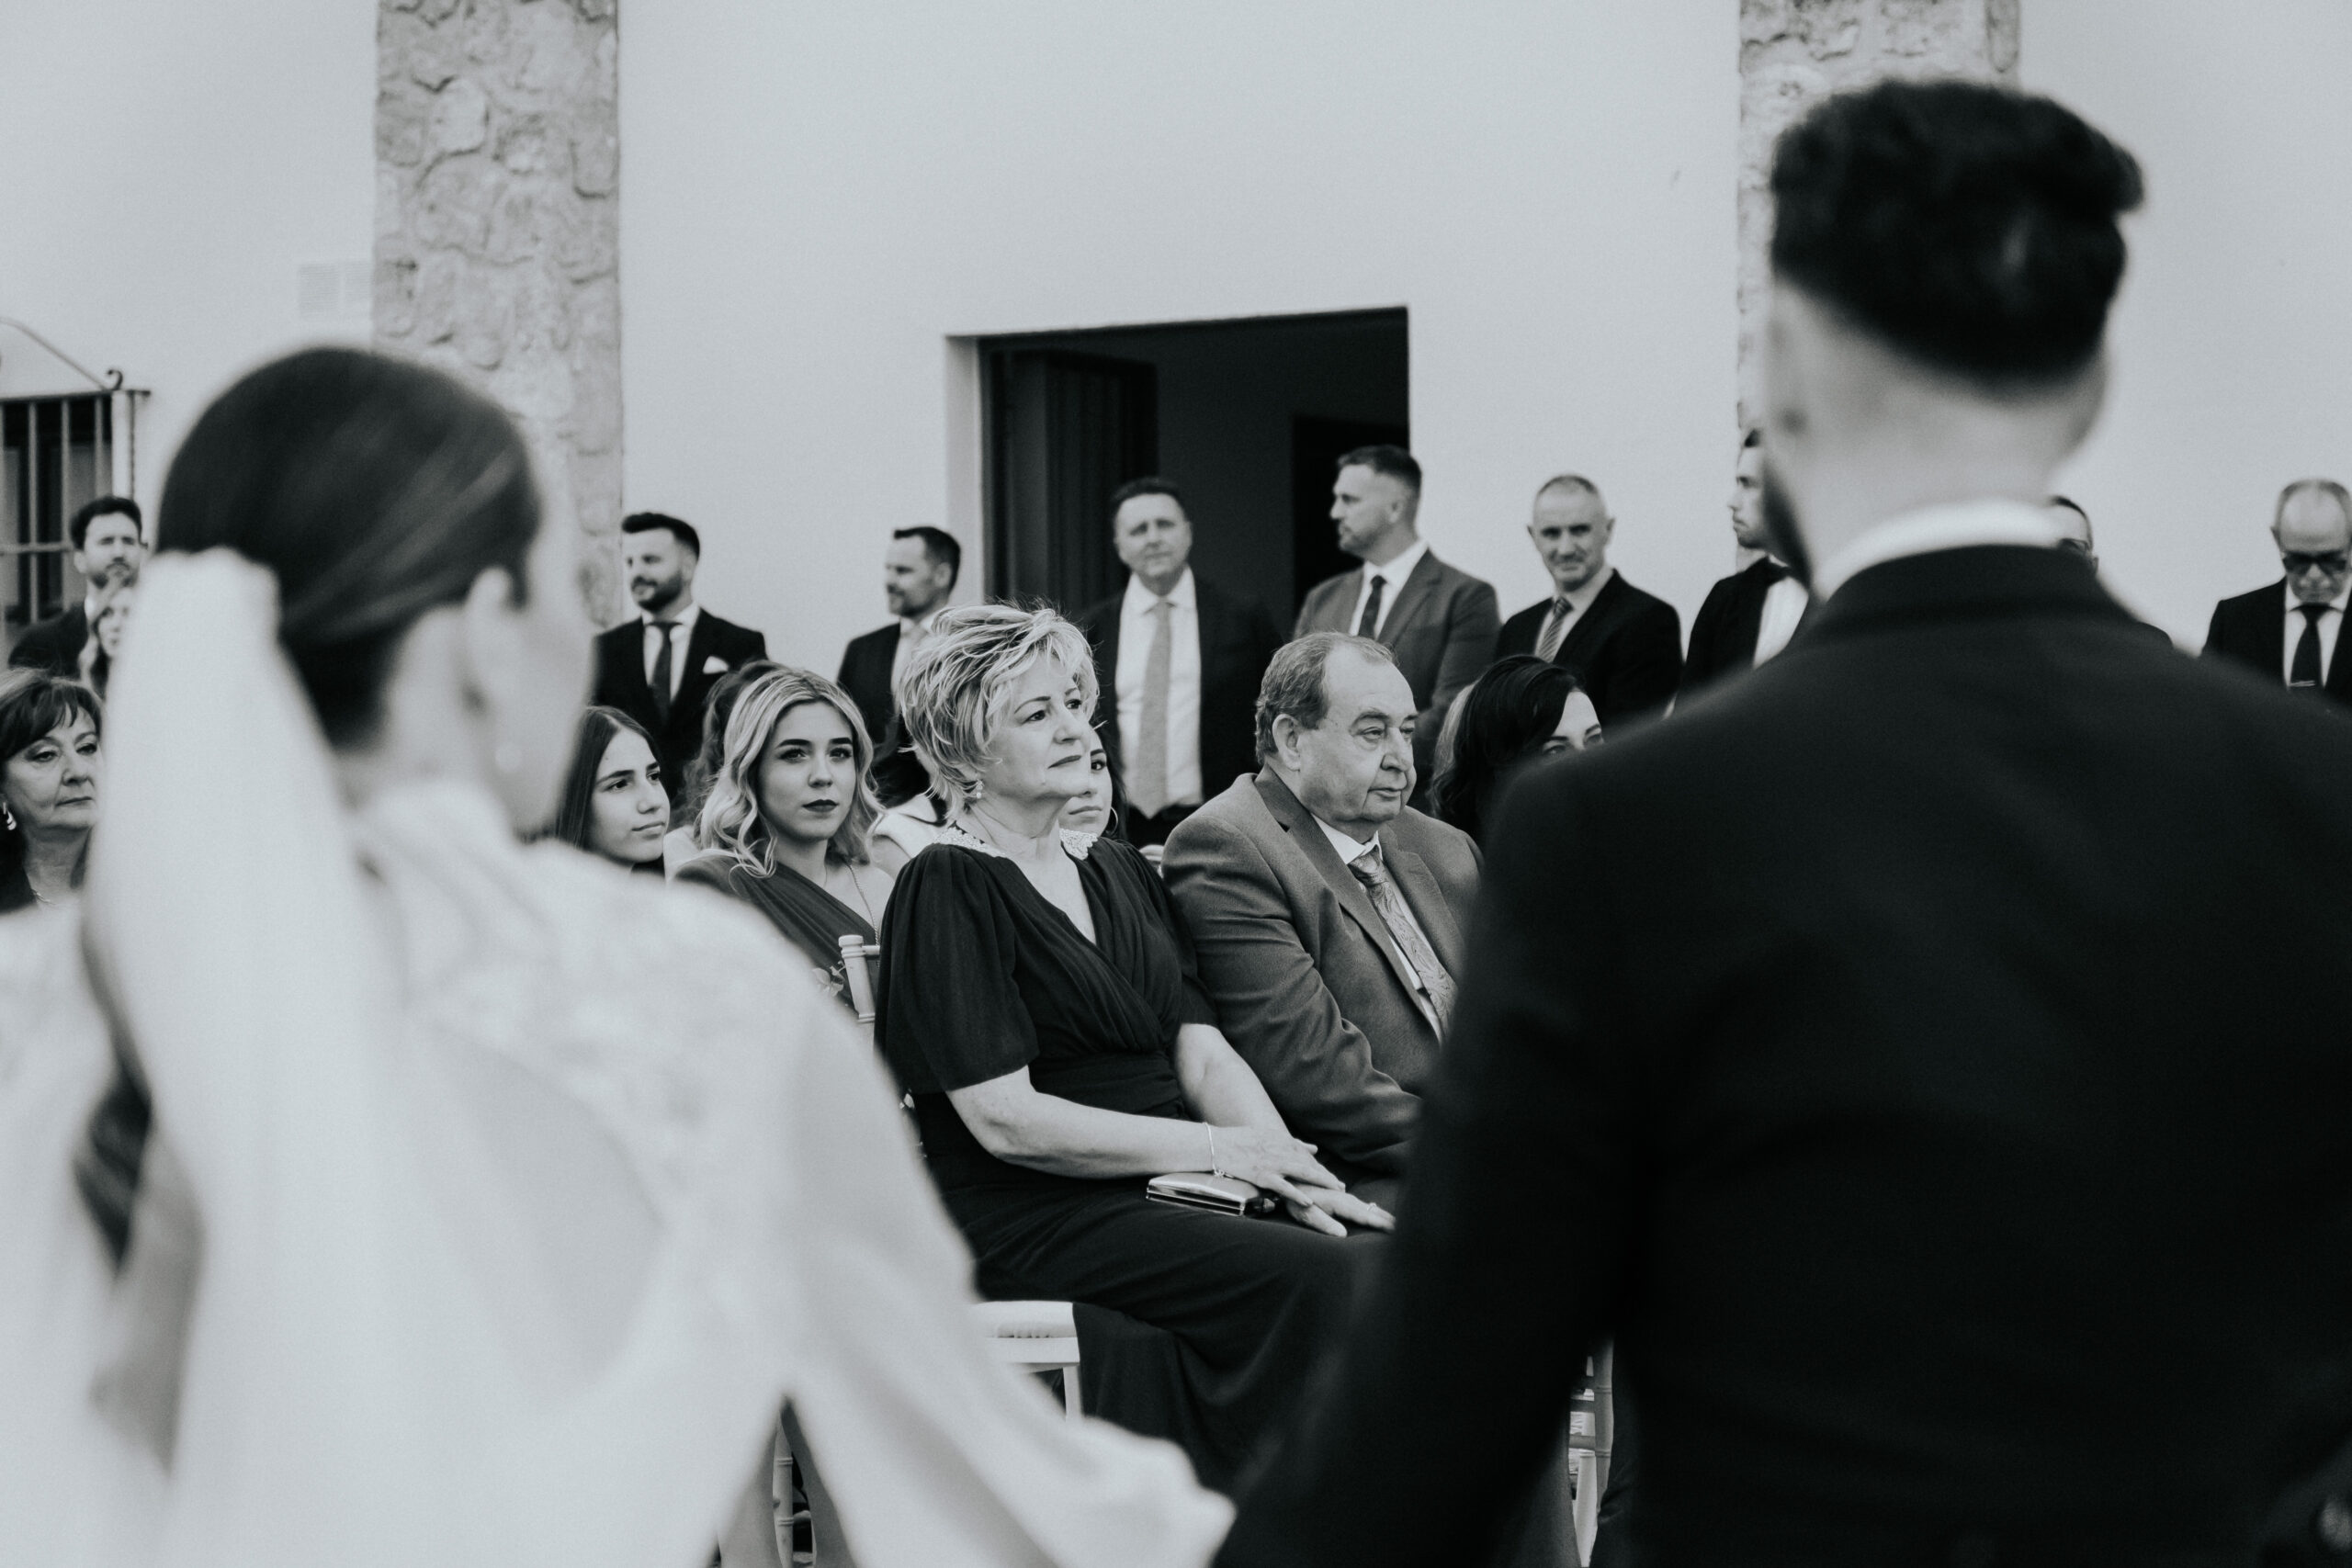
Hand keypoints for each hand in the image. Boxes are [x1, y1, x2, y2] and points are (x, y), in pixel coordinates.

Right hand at [1204, 1124, 1392, 1234]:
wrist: (1216, 1145)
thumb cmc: (1238, 1140)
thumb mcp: (1267, 1135)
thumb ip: (1291, 1142)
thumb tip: (1313, 1148)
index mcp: (1280, 1140)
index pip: (1306, 1156)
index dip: (1320, 1168)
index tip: (1333, 1178)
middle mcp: (1279, 1150)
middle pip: (1308, 1164)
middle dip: (1326, 1176)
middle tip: (1341, 1187)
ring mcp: (1271, 1163)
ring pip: (1302, 1172)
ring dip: (1319, 1182)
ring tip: (1334, 1191)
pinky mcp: (1261, 1175)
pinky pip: (1282, 1186)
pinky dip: (1296, 1193)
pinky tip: (1309, 1201)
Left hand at [1281, 1188, 1395, 1237]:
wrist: (1288, 1178)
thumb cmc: (1296, 1200)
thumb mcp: (1307, 1214)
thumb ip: (1324, 1224)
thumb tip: (1343, 1236)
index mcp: (1340, 1203)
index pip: (1365, 1216)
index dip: (1381, 1224)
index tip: (1397, 1230)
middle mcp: (1344, 1197)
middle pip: (1370, 1210)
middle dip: (1386, 1219)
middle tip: (1405, 1228)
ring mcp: (1342, 1195)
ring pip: (1365, 1206)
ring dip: (1380, 1214)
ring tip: (1394, 1221)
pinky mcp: (1338, 1195)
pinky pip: (1359, 1204)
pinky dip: (1370, 1210)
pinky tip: (1373, 1212)